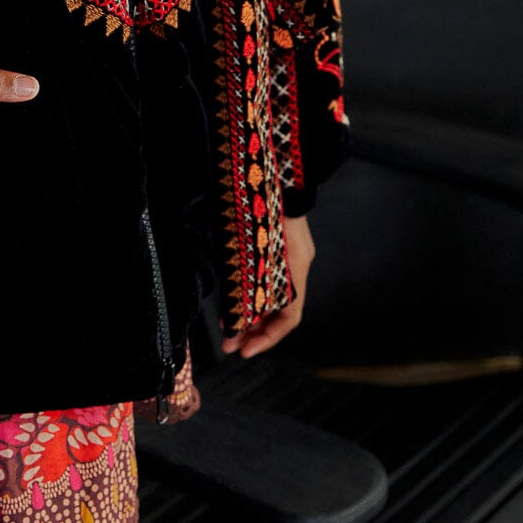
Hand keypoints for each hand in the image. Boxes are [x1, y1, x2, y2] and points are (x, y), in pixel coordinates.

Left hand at [220, 214, 315, 358]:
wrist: (277, 171)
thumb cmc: (263, 203)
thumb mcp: (255, 245)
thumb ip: (248, 277)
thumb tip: (236, 313)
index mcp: (295, 268)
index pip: (289, 318)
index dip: (268, 338)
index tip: (243, 351)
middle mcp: (295, 265)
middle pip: (278, 311)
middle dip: (254, 331)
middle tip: (228, 344)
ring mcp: (288, 255)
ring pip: (271, 296)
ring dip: (250, 313)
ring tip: (226, 325)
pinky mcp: (276, 244)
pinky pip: (267, 278)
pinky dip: (251, 291)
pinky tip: (232, 297)